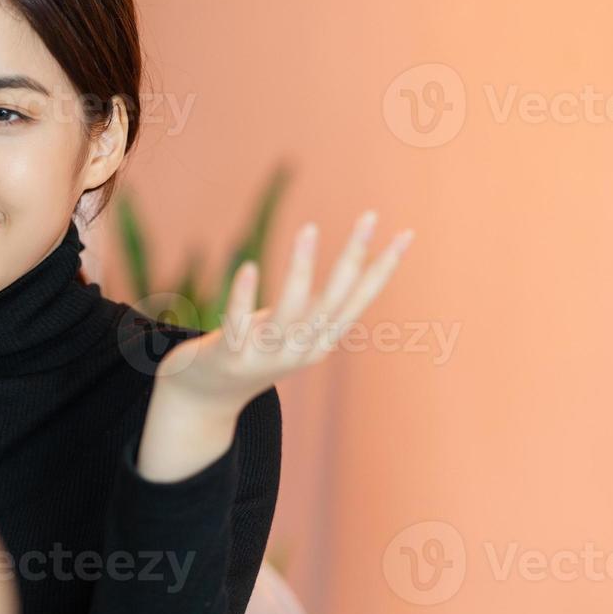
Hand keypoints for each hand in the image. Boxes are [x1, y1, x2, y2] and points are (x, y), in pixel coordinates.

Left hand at [138, 211, 412, 479]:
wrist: (206, 398)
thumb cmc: (254, 350)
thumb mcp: (294, 329)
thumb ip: (320, 305)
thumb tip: (354, 265)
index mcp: (320, 340)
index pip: (359, 301)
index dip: (383, 269)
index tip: (407, 233)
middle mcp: (300, 349)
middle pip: (333, 300)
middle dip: (353, 256)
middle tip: (370, 216)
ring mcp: (265, 355)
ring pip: (290, 311)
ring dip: (300, 268)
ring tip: (308, 228)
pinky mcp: (230, 357)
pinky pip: (239, 323)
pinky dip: (244, 295)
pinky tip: (249, 265)